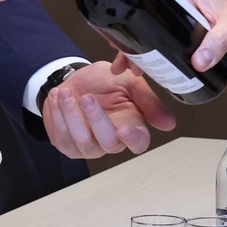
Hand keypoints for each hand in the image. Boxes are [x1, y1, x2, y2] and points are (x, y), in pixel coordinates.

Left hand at [43, 59, 177, 158]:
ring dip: (72, 115)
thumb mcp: (129, 83)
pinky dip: (57, 115)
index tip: (125, 127)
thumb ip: (147, 101)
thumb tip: (169, 124)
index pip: (138, 143)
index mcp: (131, 127)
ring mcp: (89, 147)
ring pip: (82, 142)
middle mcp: (111, 142)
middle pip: (108, 142)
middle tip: (88, 98)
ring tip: (66, 92)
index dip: (133, 139)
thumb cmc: (104, 82)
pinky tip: (57, 97)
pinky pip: (62, 137)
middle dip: (96, 119)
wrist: (76, 79)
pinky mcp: (68, 146)